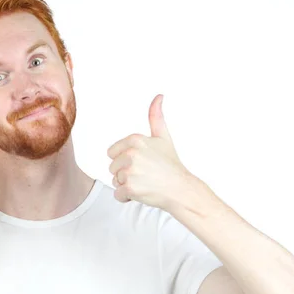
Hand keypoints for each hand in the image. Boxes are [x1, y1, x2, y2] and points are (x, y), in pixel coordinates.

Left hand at [107, 94, 207, 211]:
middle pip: (112, 167)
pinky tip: (142, 192)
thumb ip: (156, 116)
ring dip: (126, 185)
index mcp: (135, 140)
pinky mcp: (130, 187)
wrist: (181, 189)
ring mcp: (130, 171)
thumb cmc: (171, 165)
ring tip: (145, 183)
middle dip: (125, 173)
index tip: (142, 162)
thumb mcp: (163, 137)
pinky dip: (127, 197)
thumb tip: (158, 96)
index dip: (125, 160)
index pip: (112, 153)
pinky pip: (118, 194)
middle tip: (145, 174)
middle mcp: (131, 153)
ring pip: (115, 181)